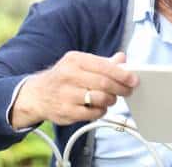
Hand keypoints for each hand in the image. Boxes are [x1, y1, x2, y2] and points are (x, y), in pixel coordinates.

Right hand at [10, 51, 138, 128]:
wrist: (37, 94)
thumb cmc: (64, 77)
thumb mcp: (80, 63)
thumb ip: (102, 62)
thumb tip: (122, 58)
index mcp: (75, 60)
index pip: (104, 66)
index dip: (122, 74)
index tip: (133, 79)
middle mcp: (68, 76)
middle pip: (104, 83)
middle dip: (120, 88)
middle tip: (128, 90)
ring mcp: (65, 95)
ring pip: (99, 99)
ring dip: (111, 100)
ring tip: (112, 98)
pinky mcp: (65, 112)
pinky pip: (92, 113)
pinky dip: (101, 111)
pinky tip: (100, 107)